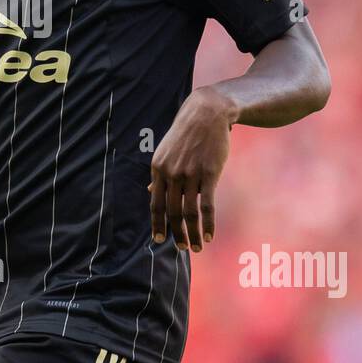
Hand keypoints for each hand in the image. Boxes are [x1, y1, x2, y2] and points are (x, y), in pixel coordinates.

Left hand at [149, 86, 236, 252]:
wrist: (207, 114)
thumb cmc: (186, 134)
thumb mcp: (166, 151)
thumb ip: (159, 173)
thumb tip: (151, 192)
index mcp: (158, 169)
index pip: (155, 203)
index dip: (157, 224)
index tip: (158, 240)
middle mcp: (171, 173)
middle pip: (172, 212)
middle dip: (176, 234)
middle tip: (183, 248)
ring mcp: (190, 174)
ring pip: (189, 212)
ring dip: (193, 233)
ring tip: (197, 247)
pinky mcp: (209, 174)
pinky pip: (207, 205)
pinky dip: (208, 223)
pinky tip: (209, 235)